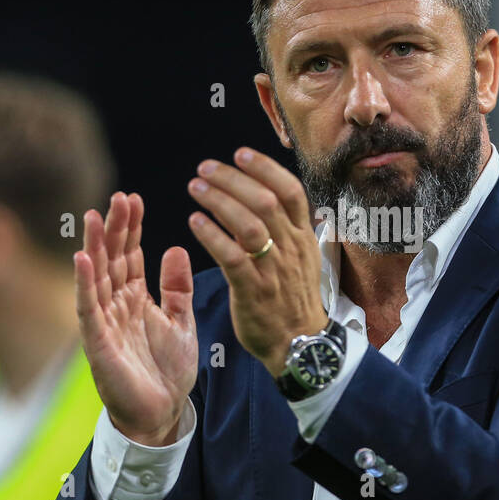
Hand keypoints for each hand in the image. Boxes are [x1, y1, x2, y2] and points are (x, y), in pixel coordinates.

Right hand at [74, 192, 198, 446]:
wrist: (163, 413)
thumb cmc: (167, 371)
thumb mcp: (181, 321)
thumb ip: (176, 287)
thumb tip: (175, 247)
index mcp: (136, 299)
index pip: (131, 256)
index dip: (131, 229)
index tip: (133, 199)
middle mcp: (116, 306)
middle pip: (112, 259)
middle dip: (114, 229)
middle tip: (118, 197)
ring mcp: (104, 323)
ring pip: (97, 277)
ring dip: (95, 247)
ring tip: (95, 216)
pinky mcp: (98, 343)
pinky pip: (88, 308)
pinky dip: (84, 283)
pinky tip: (82, 258)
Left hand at [186, 148, 325, 376]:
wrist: (300, 345)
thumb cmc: (293, 299)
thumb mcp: (301, 258)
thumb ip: (285, 228)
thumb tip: (265, 195)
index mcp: (303, 237)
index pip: (290, 191)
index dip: (264, 168)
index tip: (240, 153)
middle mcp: (291, 248)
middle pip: (266, 201)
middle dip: (233, 179)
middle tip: (205, 168)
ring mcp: (274, 270)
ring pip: (250, 225)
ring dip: (220, 201)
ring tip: (196, 187)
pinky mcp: (254, 291)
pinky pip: (233, 257)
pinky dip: (212, 236)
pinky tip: (195, 221)